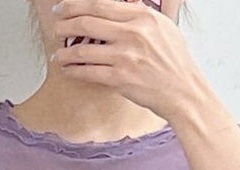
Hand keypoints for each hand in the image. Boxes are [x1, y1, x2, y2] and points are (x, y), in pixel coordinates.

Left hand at [50, 0, 204, 120]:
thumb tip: (121, 5)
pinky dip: (73, 70)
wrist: (182, 90)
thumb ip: (139, 15)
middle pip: (87, 23)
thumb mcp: (162, 27)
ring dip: (64, 52)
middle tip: (56, 29)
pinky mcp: (120, 79)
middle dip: (64, 25)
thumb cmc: (173, 60)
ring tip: (57, 54)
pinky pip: (88, 72)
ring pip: (83, 50)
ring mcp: (125, 56)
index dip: (75, 5)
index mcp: (142, 16)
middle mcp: (132, 33)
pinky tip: (67, 69)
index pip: (100, 4)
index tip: (62, 8)